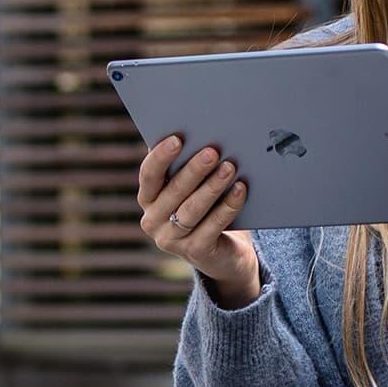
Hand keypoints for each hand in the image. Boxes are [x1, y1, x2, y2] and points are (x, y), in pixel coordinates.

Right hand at [135, 136, 259, 307]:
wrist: (223, 253)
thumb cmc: (205, 208)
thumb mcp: (191, 188)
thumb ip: (184, 166)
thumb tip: (194, 132)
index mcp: (147, 198)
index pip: (148, 175)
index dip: (161, 156)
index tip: (177, 139)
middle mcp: (152, 221)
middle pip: (174, 191)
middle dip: (194, 169)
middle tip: (212, 151)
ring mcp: (171, 240)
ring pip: (192, 209)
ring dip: (212, 186)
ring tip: (230, 167)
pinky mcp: (195, 252)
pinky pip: (213, 225)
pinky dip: (228, 206)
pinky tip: (240, 189)